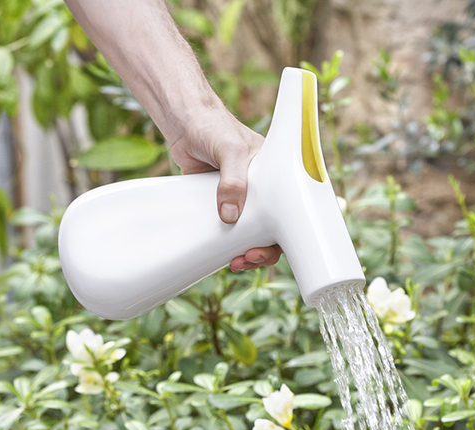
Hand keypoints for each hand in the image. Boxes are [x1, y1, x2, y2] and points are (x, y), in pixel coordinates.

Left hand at [167, 109, 282, 271]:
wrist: (183, 122)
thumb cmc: (214, 126)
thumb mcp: (230, 150)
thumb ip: (232, 181)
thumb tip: (229, 217)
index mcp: (276, 176)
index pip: (291, 210)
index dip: (287, 234)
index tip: (273, 246)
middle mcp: (262, 189)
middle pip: (272, 229)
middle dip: (264, 250)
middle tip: (248, 258)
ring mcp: (240, 198)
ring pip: (250, 234)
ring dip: (246, 252)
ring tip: (235, 264)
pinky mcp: (219, 203)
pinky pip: (228, 230)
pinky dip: (226, 245)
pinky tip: (222, 255)